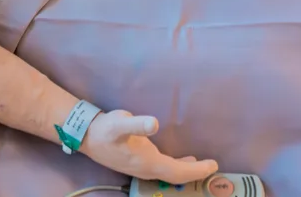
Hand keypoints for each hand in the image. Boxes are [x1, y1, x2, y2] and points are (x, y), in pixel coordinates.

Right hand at [81, 110, 217, 184]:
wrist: (87, 137)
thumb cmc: (106, 129)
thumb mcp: (121, 123)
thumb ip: (137, 123)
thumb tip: (153, 123)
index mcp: (147, 162)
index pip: (178, 172)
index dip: (196, 170)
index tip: (213, 166)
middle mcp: (147, 170)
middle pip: (176, 176)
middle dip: (195, 173)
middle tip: (212, 167)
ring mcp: (142, 169)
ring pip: (170, 175)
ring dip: (186, 172)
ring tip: (201, 166)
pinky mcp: (139, 164)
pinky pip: (164, 170)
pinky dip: (177, 167)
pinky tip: (182, 160)